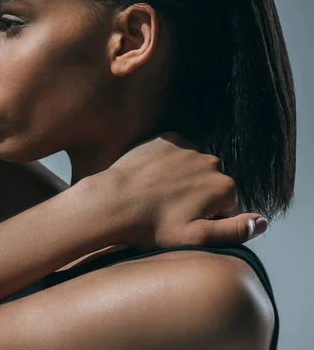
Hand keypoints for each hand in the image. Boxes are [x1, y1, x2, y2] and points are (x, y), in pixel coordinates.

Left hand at [79, 132, 267, 248]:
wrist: (114, 202)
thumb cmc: (152, 226)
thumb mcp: (197, 238)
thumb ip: (235, 231)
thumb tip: (262, 221)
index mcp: (225, 187)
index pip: (227, 206)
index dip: (207, 218)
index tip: (184, 224)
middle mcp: (212, 162)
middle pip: (212, 184)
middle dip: (198, 197)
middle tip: (169, 211)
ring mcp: (189, 147)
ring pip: (194, 168)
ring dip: (183, 179)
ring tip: (158, 195)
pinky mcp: (167, 138)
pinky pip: (177, 152)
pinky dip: (169, 163)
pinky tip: (152, 178)